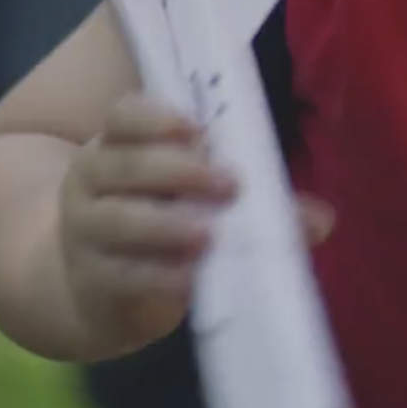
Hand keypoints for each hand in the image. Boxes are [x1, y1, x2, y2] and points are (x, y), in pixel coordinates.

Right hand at [57, 94, 340, 350]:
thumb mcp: (191, 200)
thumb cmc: (157, 225)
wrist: (96, 291)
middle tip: (230, 184)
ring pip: (119, 219)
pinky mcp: (93, 279)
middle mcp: (92, 178)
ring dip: (166, 225)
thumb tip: (321, 218)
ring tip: (210, 234)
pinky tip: (189, 279)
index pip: (124, 116)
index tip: (197, 129)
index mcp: (117, 144)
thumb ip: (253, 199)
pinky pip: (121, 274)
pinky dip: (157, 275)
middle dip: (179, 171)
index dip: (155, 117)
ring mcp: (85, 230)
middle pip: (125, 164)